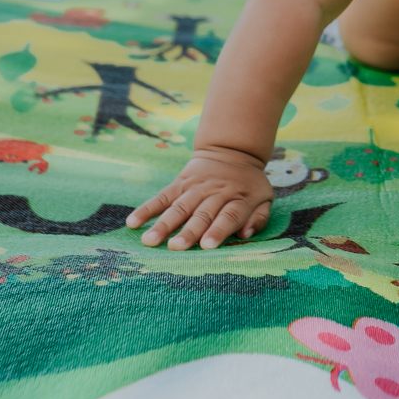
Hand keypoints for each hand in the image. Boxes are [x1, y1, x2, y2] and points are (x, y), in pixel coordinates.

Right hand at [126, 147, 273, 250]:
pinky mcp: (180, 183)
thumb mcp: (264, 198)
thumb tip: (245, 234)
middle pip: (201, 214)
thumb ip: (259, 218)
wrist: (233, 150)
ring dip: (163, 224)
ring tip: (149, 240)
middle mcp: (216, 193)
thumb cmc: (249, 185)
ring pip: (179, 207)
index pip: (228, 216)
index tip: (206, 246)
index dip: (218, 231)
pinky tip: (133, 222)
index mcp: (238, 199)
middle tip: (175, 248)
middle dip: (188, 232)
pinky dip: (147, 209)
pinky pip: (162, 196)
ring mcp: (196, 188)